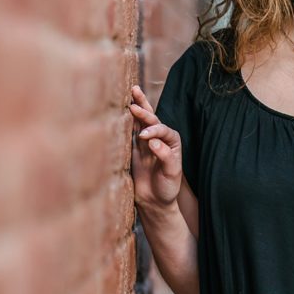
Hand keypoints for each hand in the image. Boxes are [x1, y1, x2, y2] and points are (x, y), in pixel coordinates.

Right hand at [128, 87, 182, 208]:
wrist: (155, 202)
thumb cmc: (167, 188)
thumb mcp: (171, 174)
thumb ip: (165, 157)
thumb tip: (151, 141)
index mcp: (172, 142)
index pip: (162, 129)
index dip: (153, 130)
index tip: (143, 137)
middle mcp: (160, 138)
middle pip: (153, 118)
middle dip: (144, 108)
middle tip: (133, 101)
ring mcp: (145, 142)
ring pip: (140, 121)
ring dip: (137, 107)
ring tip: (132, 91)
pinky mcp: (134, 148)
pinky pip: (130, 131)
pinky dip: (126, 121)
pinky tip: (121, 110)